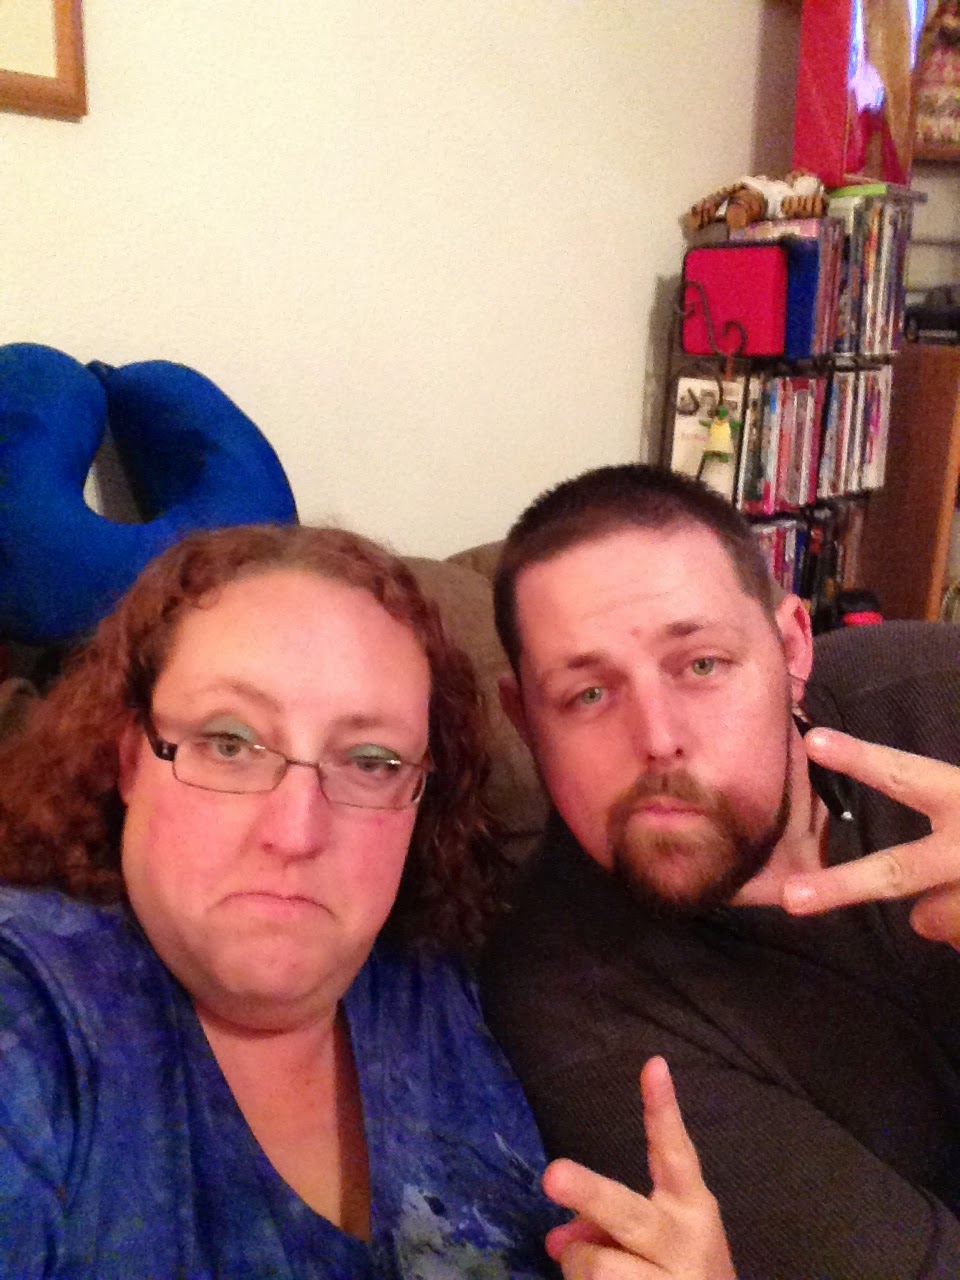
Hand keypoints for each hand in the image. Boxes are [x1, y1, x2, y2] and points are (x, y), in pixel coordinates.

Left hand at [542, 1056, 735, 1278]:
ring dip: (579, 1266)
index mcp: (691, 1207)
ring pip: (596, 1265)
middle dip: (589, 1193)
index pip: (675, 1151)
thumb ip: (608, 1222)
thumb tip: (557, 1239)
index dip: (663, 1109)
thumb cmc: (678, 1272)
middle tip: (551, 1176)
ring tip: (595, 1272)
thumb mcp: (658, 1241)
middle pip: (626, 1212)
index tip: (653, 1064)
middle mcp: (685, 1242)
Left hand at [782, 728, 959, 944]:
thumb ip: (945, 828)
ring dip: (948, 913)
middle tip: (793, 899)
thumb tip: (919, 917)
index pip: (909, 776)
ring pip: (933, 920)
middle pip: (900, 873)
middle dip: (842, 887)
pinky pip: (957, 938)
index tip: (812, 740)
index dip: (862, 759)